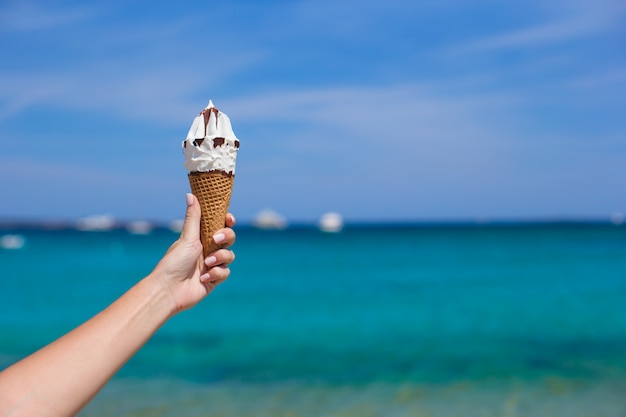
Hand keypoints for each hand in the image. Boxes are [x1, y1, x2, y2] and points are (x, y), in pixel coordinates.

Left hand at [151, 193, 235, 314]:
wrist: (169, 290)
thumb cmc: (174, 262)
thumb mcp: (187, 237)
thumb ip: (193, 217)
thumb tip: (190, 194)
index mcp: (200, 237)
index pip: (219, 225)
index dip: (227, 221)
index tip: (229, 219)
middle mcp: (207, 249)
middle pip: (229, 238)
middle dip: (226, 237)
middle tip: (215, 240)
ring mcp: (212, 264)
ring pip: (230, 256)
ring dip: (220, 258)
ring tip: (207, 263)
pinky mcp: (214, 279)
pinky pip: (225, 272)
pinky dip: (216, 274)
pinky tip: (203, 278)